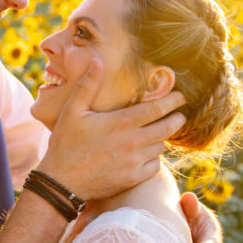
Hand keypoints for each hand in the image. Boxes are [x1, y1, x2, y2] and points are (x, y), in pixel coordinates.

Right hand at [40, 59, 186, 198]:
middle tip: (179, 114)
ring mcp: (134, 162)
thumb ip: (88, 85)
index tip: (181, 96)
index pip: (158, 108)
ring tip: (157, 133)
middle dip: (177, 119)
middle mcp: (133, 142)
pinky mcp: (132, 178)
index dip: (174, 100)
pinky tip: (146, 153)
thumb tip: (97, 60)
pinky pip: (155, 166)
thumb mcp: (72, 111)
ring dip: (161, 138)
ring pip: (161, 146)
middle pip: (168, 127)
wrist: (61, 181)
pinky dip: (154, 158)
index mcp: (121, 122)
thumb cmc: (65, 144)